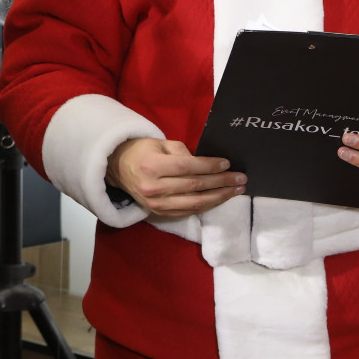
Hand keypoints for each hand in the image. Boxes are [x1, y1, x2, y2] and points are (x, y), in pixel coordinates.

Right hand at [107, 138, 246, 217]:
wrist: (118, 169)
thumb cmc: (141, 152)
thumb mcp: (160, 144)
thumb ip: (183, 153)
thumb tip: (208, 164)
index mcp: (151, 166)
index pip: (187, 167)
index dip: (210, 166)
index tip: (228, 164)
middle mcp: (154, 188)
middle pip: (195, 186)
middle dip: (221, 182)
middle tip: (241, 179)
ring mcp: (157, 204)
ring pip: (195, 203)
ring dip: (219, 197)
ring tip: (236, 191)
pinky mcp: (160, 213)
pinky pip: (189, 211)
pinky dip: (207, 205)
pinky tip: (220, 199)